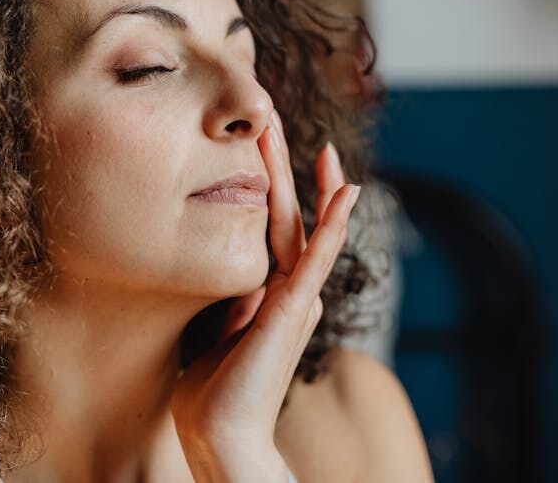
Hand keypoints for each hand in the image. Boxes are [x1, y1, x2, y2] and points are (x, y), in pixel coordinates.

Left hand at [170, 110, 360, 479]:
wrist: (222, 435)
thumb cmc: (210, 393)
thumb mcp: (213, 332)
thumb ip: (226, 302)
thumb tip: (228, 278)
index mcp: (273, 295)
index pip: (274, 229)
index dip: (271, 188)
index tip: (262, 150)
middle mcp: (291, 292)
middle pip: (291, 218)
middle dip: (283, 169)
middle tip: (275, 122)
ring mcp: (296, 299)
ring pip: (308, 229)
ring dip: (312, 185)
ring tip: (319, 146)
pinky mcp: (293, 308)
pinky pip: (317, 257)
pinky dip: (332, 223)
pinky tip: (347, 192)